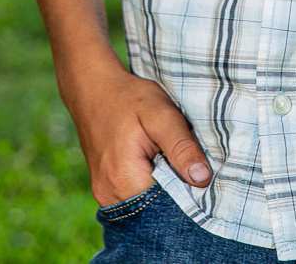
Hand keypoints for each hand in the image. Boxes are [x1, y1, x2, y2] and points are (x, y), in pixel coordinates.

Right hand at [62, 60, 212, 206]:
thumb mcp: (161, 114)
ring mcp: (105, 194)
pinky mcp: (106, 189)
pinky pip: (135, 195)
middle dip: (176, 187)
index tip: (197, 167)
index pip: (169, 203)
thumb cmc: (129, 97)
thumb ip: (181, 147)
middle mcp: (110, 195)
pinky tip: (154, 160)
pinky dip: (150, 182)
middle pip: (157, 207)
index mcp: (123, 181)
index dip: (189, 189)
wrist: (93, 88)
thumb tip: (202, 179)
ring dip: (163, 185)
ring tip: (165, 154)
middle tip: (183, 156)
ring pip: (147, 202)